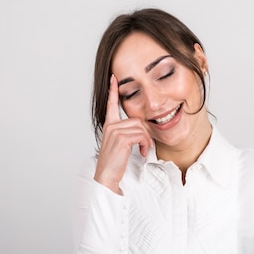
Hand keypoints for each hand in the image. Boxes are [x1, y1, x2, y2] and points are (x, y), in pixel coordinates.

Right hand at [93, 74, 152, 193]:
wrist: (107, 175)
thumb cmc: (115, 162)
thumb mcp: (120, 144)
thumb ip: (128, 133)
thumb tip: (142, 130)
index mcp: (109, 125)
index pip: (110, 104)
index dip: (112, 90)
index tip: (114, 78)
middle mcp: (111, 126)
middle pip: (137, 120)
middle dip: (145, 134)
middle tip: (145, 146)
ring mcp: (115, 131)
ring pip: (141, 128)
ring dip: (146, 141)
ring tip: (143, 150)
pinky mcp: (121, 138)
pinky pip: (141, 135)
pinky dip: (145, 144)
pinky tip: (142, 153)